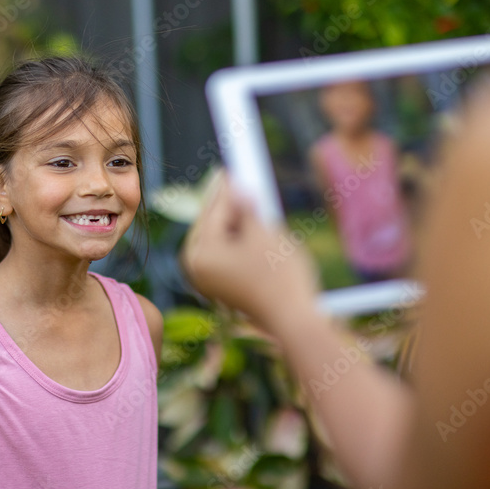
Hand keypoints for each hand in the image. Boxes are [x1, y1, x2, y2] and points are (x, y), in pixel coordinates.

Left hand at [180, 174, 319, 334]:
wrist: (294, 320)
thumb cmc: (278, 276)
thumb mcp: (262, 233)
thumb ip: (245, 208)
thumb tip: (234, 188)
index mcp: (199, 252)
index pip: (214, 211)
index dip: (226, 187)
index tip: (227, 168)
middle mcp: (195, 267)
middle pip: (211, 224)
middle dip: (227, 205)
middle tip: (234, 179)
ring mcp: (206, 280)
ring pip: (218, 239)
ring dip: (233, 222)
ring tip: (247, 201)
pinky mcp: (220, 288)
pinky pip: (224, 255)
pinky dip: (236, 241)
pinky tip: (250, 227)